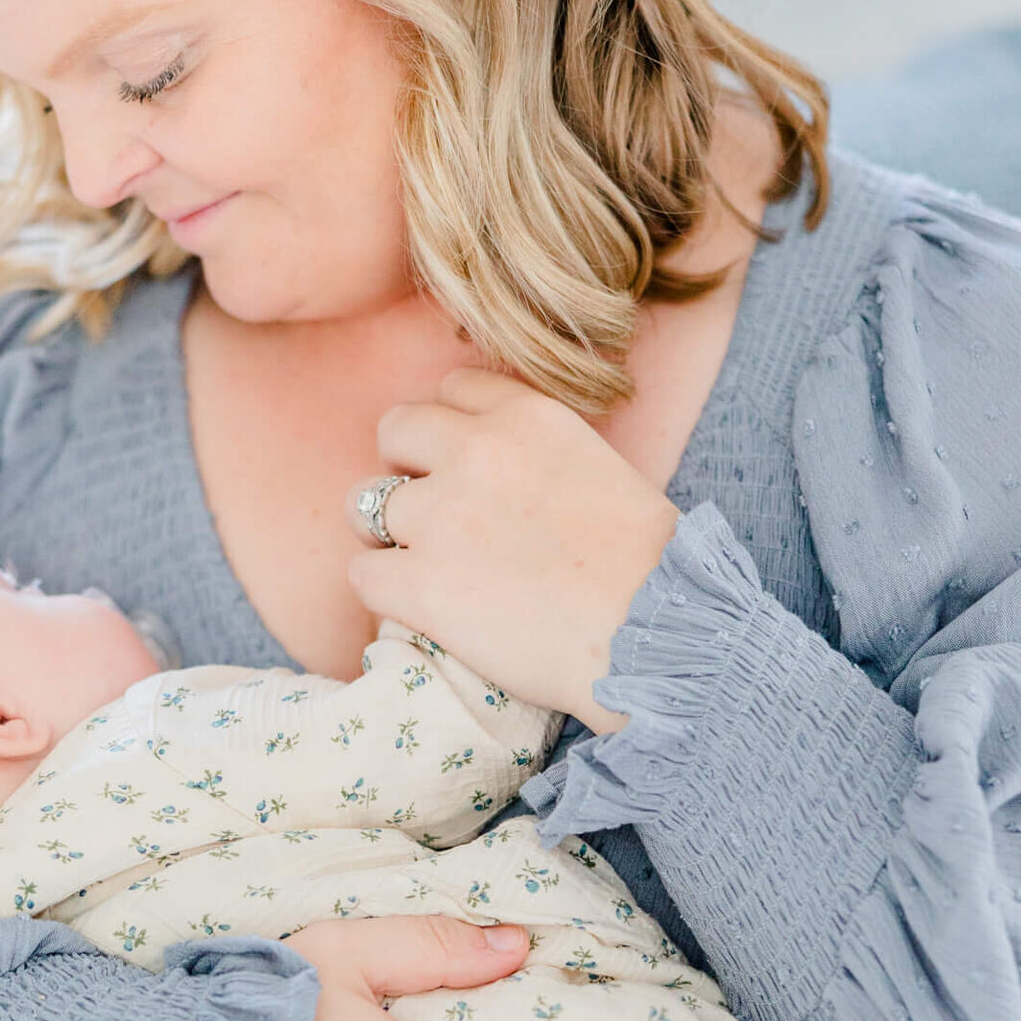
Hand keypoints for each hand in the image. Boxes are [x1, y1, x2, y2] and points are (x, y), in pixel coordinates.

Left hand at [346, 369, 679, 730]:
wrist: (659, 633)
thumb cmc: (649, 567)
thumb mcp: (599, 469)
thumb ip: (538, 455)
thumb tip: (501, 474)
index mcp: (526, 416)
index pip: (453, 388)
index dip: (451, 431)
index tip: (465, 467)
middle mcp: (475, 451)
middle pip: (394, 430)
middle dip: (404, 468)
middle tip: (432, 514)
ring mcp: (441, 518)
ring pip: (364, 504)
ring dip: (386, 534)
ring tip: (422, 566)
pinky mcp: (421, 586)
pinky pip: (362, 574)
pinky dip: (383, 592)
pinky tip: (418, 608)